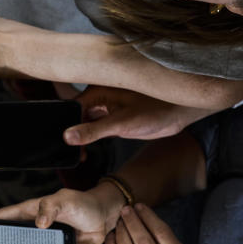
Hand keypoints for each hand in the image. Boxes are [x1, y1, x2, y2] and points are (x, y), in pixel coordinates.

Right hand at [0, 186, 120, 243]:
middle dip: (3, 241)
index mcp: (33, 212)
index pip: (8, 215)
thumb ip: (51, 208)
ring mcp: (47, 239)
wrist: (103, 217)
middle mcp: (37, 226)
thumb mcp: (64, 200)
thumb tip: (40, 223)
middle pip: (16, 235)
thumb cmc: (80, 203)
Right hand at [62, 85, 207, 145]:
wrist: (179, 113)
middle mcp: (98, 96)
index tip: (62, 142)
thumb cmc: (156, 111)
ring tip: (79, 153)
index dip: (64, 124)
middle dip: (71, 132)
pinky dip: (90, 136)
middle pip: (75, 114)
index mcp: (97, 90)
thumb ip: (94, 131)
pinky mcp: (113, 115)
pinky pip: (95, 125)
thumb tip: (68, 137)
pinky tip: (87, 149)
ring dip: (81, 135)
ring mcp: (105, 106)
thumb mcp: (121, 124)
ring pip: (84, 120)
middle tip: (72, 151)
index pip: (71, 108)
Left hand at [105, 203, 187, 243]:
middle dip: (133, 222)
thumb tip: (141, 211)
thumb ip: (163, 237)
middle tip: (125, 210)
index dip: (149, 217)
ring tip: (120, 221)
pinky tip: (111, 236)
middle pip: (143, 241)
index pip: (162, 233)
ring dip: (122, 233)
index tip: (139, 206)